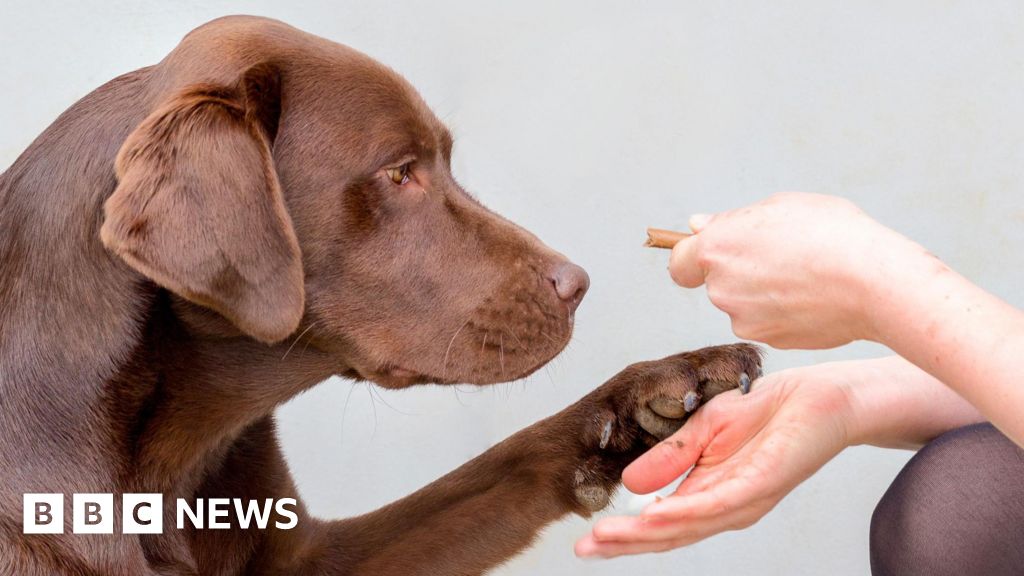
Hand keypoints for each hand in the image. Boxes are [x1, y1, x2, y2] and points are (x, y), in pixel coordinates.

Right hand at [575, 362, 855, 557]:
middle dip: (624, 543)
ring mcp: (744, 499)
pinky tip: (652, 514)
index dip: (623, 533)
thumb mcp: (704, 428)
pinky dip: (682, 511)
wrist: (820, 396)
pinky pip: (716, 503)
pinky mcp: (761, 483)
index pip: (660, 523)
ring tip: (607, 537)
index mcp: (710, 494)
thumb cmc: (769, 411)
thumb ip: (670, 457)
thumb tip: (630, 483)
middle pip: (668, 534)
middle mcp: (726, 507)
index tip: (586, 540)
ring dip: (644, 533)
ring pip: (687, 525)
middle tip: (584, 549)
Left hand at [669, 192, 930, 348]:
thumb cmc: (833, 234)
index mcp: (717, 249)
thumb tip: (699, 227)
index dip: (694, 258)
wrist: (874, 283)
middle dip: (741, 271)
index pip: (679, 263)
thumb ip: (732, 220)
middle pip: (718, 282)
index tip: (713, 254)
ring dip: (764, 293)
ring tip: (806, 275)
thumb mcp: (781, 206)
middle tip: (784, 255)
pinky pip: (769, 322)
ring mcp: (744, 320)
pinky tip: (814, 297)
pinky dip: (784, 312)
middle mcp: (721, 289)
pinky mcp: (769, 340)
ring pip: (745, 305)